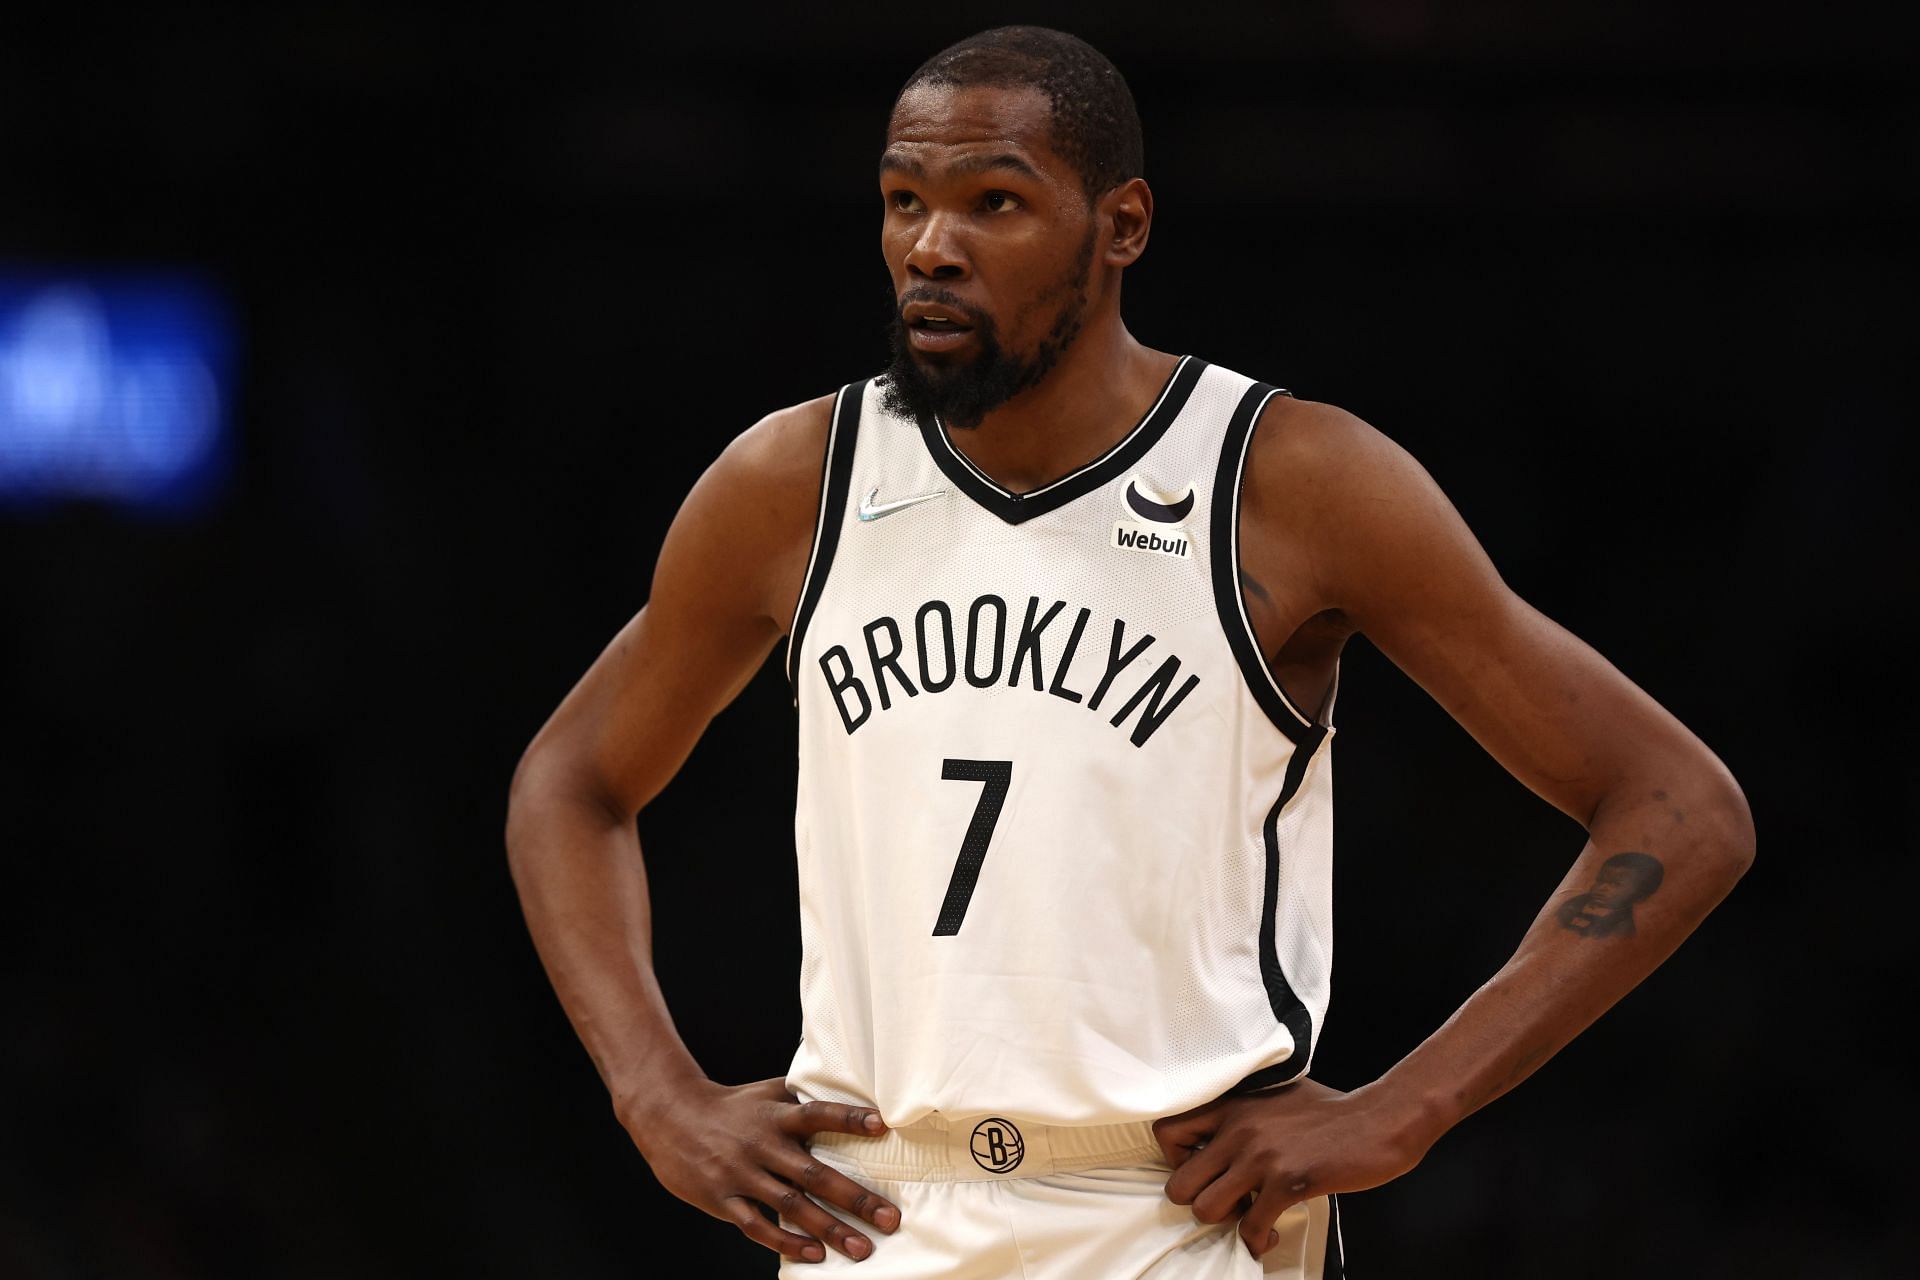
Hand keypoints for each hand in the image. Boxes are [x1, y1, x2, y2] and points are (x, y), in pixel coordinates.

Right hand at [621, 1076, 900, 1263]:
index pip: (817, 1113)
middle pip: (814, 1173)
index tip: (881, 1126)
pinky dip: (786, 1241)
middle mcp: (761, 1144)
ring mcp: (741, 1174)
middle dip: (855, 1198)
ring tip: (861, 1248)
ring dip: (829, 1229)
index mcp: (776, 1115)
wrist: (669, 1116)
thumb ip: (803, 1097)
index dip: (849, 1118)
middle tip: (890, 1218)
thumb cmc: (729, 1105)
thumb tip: (850, 1093)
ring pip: (791, 1206)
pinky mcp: (722, 1199)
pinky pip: (758, 1225)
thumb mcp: (766, 1092)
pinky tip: (814, 1254)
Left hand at [1152, 1078, 1428, 1259]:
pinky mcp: (1287, 1183)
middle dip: (1199, 1201)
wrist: (1378, 1121)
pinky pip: (1250, 1228)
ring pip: (1206, 1210)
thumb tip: (1217, 1135)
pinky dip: (1257, 1240)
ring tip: (1248, 1217)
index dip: (1176, 1161)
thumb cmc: (1330, 1111)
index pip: (1166, 1132)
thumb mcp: (1275, 1094)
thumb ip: (1242, 1111)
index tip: (1202, 1170)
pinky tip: (1270, 1234)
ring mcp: (1261, 1156)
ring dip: (1226, 1223)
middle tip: (1225, 1201)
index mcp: (1232, 1103)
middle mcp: (1239, 1127)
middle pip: (1178, 1184)